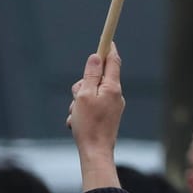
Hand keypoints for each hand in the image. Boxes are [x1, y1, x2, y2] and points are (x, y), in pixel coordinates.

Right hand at [68, 46, 123, 191]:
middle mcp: (116, 94)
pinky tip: (77, 123)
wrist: (95, 153)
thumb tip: (96, 56)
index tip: (107, 39)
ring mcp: (112, 106)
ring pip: (91, 94)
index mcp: (113, 87)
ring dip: (79, 102)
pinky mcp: (107, 116)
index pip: (113, 61)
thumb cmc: (89, 125)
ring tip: (76, 115)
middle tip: (77, 98)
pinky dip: (81, 112)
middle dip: (83, 85)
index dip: (108, 49)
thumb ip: (90, 75)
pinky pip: (91, 107)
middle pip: (97, 78)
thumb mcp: (84, 96)